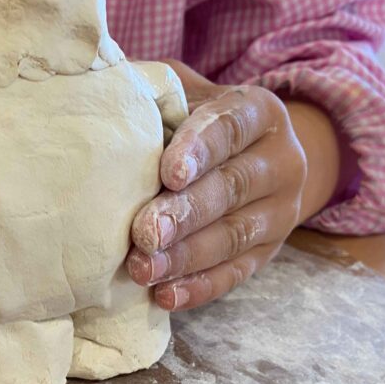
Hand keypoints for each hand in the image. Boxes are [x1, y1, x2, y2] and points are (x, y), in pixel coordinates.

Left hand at [126, 60, 307, 311]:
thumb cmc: (196, 118)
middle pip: (233, 188)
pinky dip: (199, 287)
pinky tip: (164, 296)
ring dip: (186, 257)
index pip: (232, 128)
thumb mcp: (184, 91)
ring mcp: (280, 211)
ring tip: (143, 269)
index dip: (200, 149)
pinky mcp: (267, 252)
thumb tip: (103, 87)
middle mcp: (282, 161)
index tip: (167, 172)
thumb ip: (155, 90)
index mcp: (260, 112)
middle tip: (144, 231)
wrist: (254, 154)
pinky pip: (236, 274)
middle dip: (186, 213)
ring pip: (234, 237)